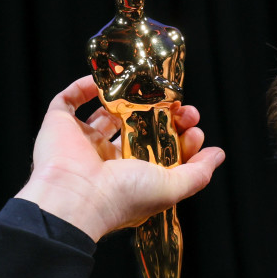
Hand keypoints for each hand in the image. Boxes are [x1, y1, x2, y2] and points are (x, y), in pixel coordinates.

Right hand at [14, 76, 224, 241]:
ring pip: (104, 113)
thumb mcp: (172, 188)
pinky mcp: (59, 126)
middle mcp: (107, 161)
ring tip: (147, 89)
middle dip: (161, 116)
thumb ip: (198, 172)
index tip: (194, 129)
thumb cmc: (123, 196)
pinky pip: (69, 99)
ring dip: (126, 99)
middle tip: (181, 108)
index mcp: (131, 178)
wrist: (76, 196)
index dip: (180, 139)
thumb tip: (217, 154)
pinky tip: (108, 80)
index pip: (161, 152)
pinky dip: (85, 86)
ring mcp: (82, 142)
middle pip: (137, 130)